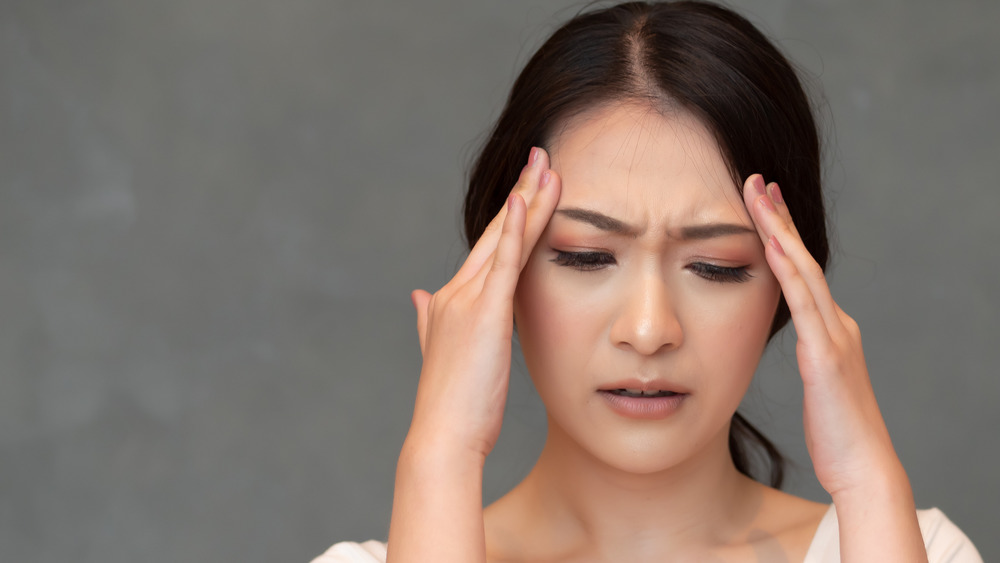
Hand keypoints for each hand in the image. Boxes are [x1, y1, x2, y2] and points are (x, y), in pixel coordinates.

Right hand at [407, 147, 560, 459]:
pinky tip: (526, 198)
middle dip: (521, 192)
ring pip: (504, 239)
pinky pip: (504, 262)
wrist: (443, 437)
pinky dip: (515, 227)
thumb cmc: (453, 406)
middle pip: (497, 233)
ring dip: (527, 198)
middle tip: (541, 156)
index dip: (511, 215)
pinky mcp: (483, 313)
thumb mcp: (441, 353)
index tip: (529, 185)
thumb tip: (417, 297)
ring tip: (547, 165)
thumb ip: (428, 321)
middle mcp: (456, 292)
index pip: (490, 249)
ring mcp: (467, 300)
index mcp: (452, 302)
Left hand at [742, 174, 903, 496]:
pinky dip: (787, 273)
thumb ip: (808, 354)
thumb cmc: (838, 432)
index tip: (761, 201)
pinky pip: (805, 306)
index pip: (801, 271)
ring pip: (803, 272)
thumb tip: (793, 338)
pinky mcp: (826, 358)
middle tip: (756, 179)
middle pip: (803, 259)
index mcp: (829, 329)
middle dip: (780, 217)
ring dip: (780, 231)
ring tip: (759, 195)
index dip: (781, 234)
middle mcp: (836, 324)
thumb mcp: (817, 383)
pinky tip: (771, 246)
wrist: (865, 468)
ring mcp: (834, 337)